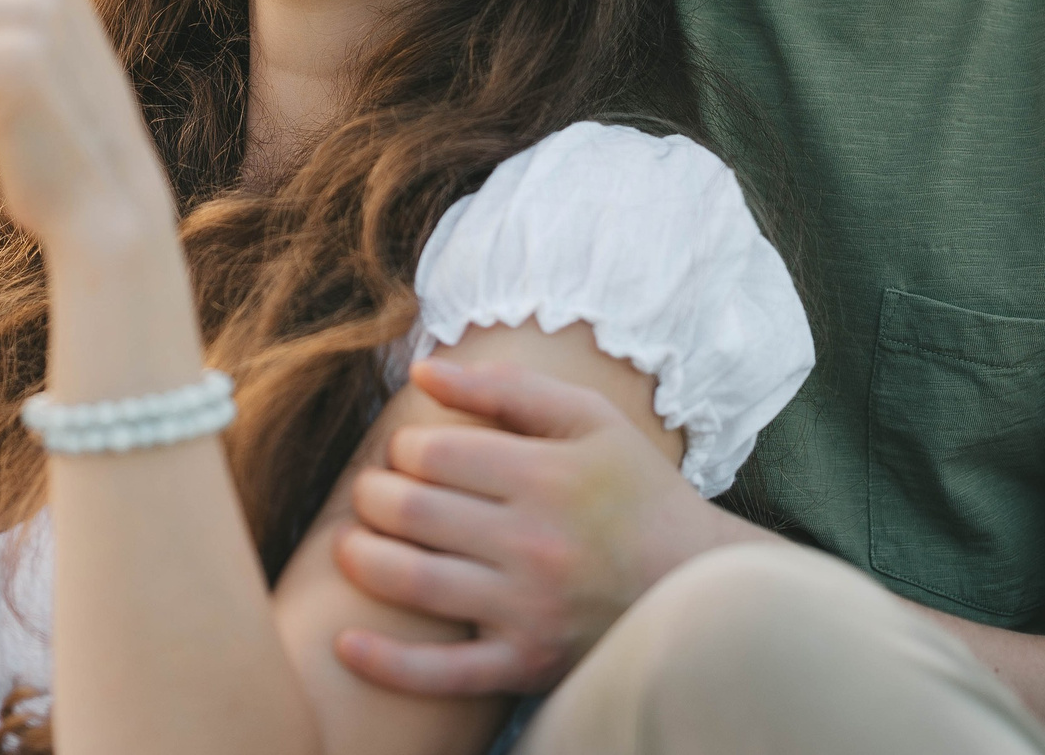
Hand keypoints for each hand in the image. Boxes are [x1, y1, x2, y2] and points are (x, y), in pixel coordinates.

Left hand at [330, 357, 755, 695]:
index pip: (432, 452)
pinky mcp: (526, 664)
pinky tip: (346, 644)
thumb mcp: (587, 418)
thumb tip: (422, 370)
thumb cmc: (631, 489)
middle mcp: (535, 542)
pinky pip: (443, 673)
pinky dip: (387, 662)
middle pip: (411, 510)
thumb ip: (505, 387)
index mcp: (547, 474)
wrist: (697, 585)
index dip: (403, 448)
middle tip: (372, 494)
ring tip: (351, 545)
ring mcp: (529, 609)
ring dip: (361, 558)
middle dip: (372, 496)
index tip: (409, 455)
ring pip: (412, 581)